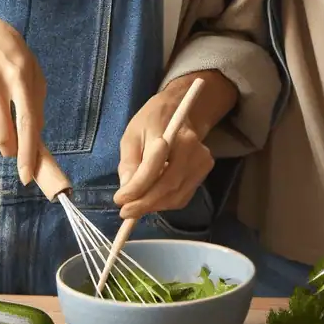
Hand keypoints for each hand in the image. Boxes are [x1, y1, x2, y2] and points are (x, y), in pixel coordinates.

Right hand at [0, 18, 46, 185]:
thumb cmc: (15, 57)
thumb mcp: (34, 73)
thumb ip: (36, 105)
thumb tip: (35, 139)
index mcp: (21, 77)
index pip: (26, 122)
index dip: (27, 151)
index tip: (27, 175)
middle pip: (2, 134)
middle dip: (10, 150)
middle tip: (14, 150)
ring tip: (1, 110)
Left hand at [112, 74, 230, 219]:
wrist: (181, 112)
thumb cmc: (152, 121)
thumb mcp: (132, 135)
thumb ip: (129, 162)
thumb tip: (126, 191)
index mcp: (173, 132)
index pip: (154, 165)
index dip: (137, 187)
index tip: (119, 199)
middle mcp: (193, 149)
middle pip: (169, 185)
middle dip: (145, 203)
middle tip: (125, 212)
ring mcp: (202, 162)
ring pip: (177, 195)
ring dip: (154, 206)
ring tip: (134, 207)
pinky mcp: (203, 172)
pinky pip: (183, 197)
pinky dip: (165, 203)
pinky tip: (151, 200)